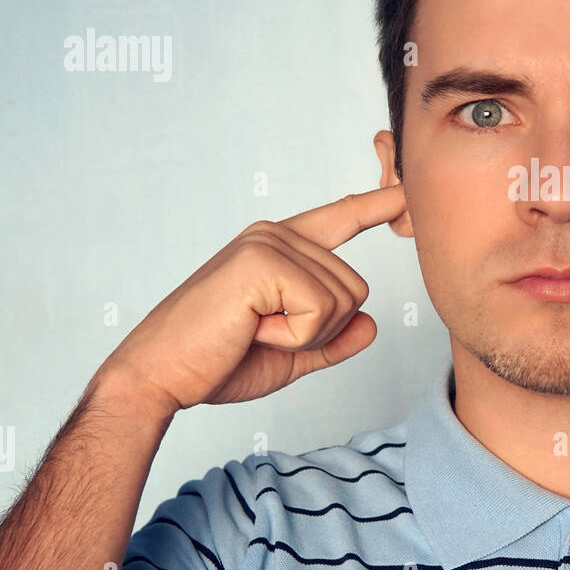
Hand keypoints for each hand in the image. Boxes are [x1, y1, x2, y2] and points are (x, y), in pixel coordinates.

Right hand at [92, 184, 407, 414]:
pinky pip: (320, 309)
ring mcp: (268, 243)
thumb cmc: (218, 363)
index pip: (340, 219)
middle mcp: (276, 235)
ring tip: (254, 331)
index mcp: (280, 248)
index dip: (377, 205)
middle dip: (321, 330)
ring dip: (306, 334)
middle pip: (355, 287)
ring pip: (344, 299)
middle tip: (263, 335)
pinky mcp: (262, 261)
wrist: (163, 378)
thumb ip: (333, 340)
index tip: (407, 191)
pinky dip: (294, 336)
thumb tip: (371, 325)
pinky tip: (252, 330)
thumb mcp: (292, 354)